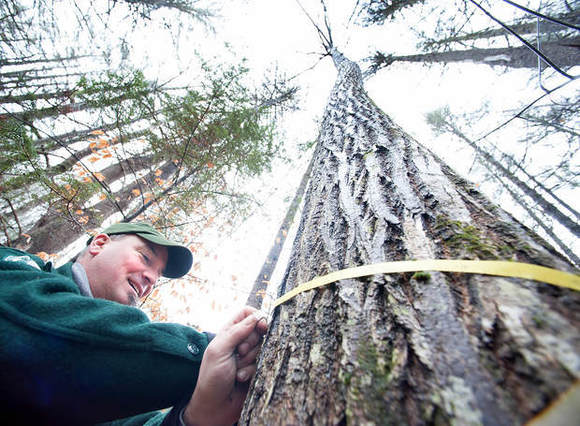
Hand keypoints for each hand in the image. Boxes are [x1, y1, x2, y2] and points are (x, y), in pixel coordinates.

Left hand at [183, 306, 267, 425]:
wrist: (214, 407)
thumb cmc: (211, 377)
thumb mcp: (219, 350)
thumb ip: (237, 331)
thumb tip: (256, 316)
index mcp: (228, 332)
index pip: (247, 313)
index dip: (256, 317)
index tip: (261, 326)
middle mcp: (239, 341)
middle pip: (259, 329)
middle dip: (251, 342)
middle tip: (239, 352)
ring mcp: (248, 356)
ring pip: (262, 347)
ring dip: (249, 359)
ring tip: (236, 369)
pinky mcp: (255, 369)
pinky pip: (263, 363)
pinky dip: (251, 371)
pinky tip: (240, 379)